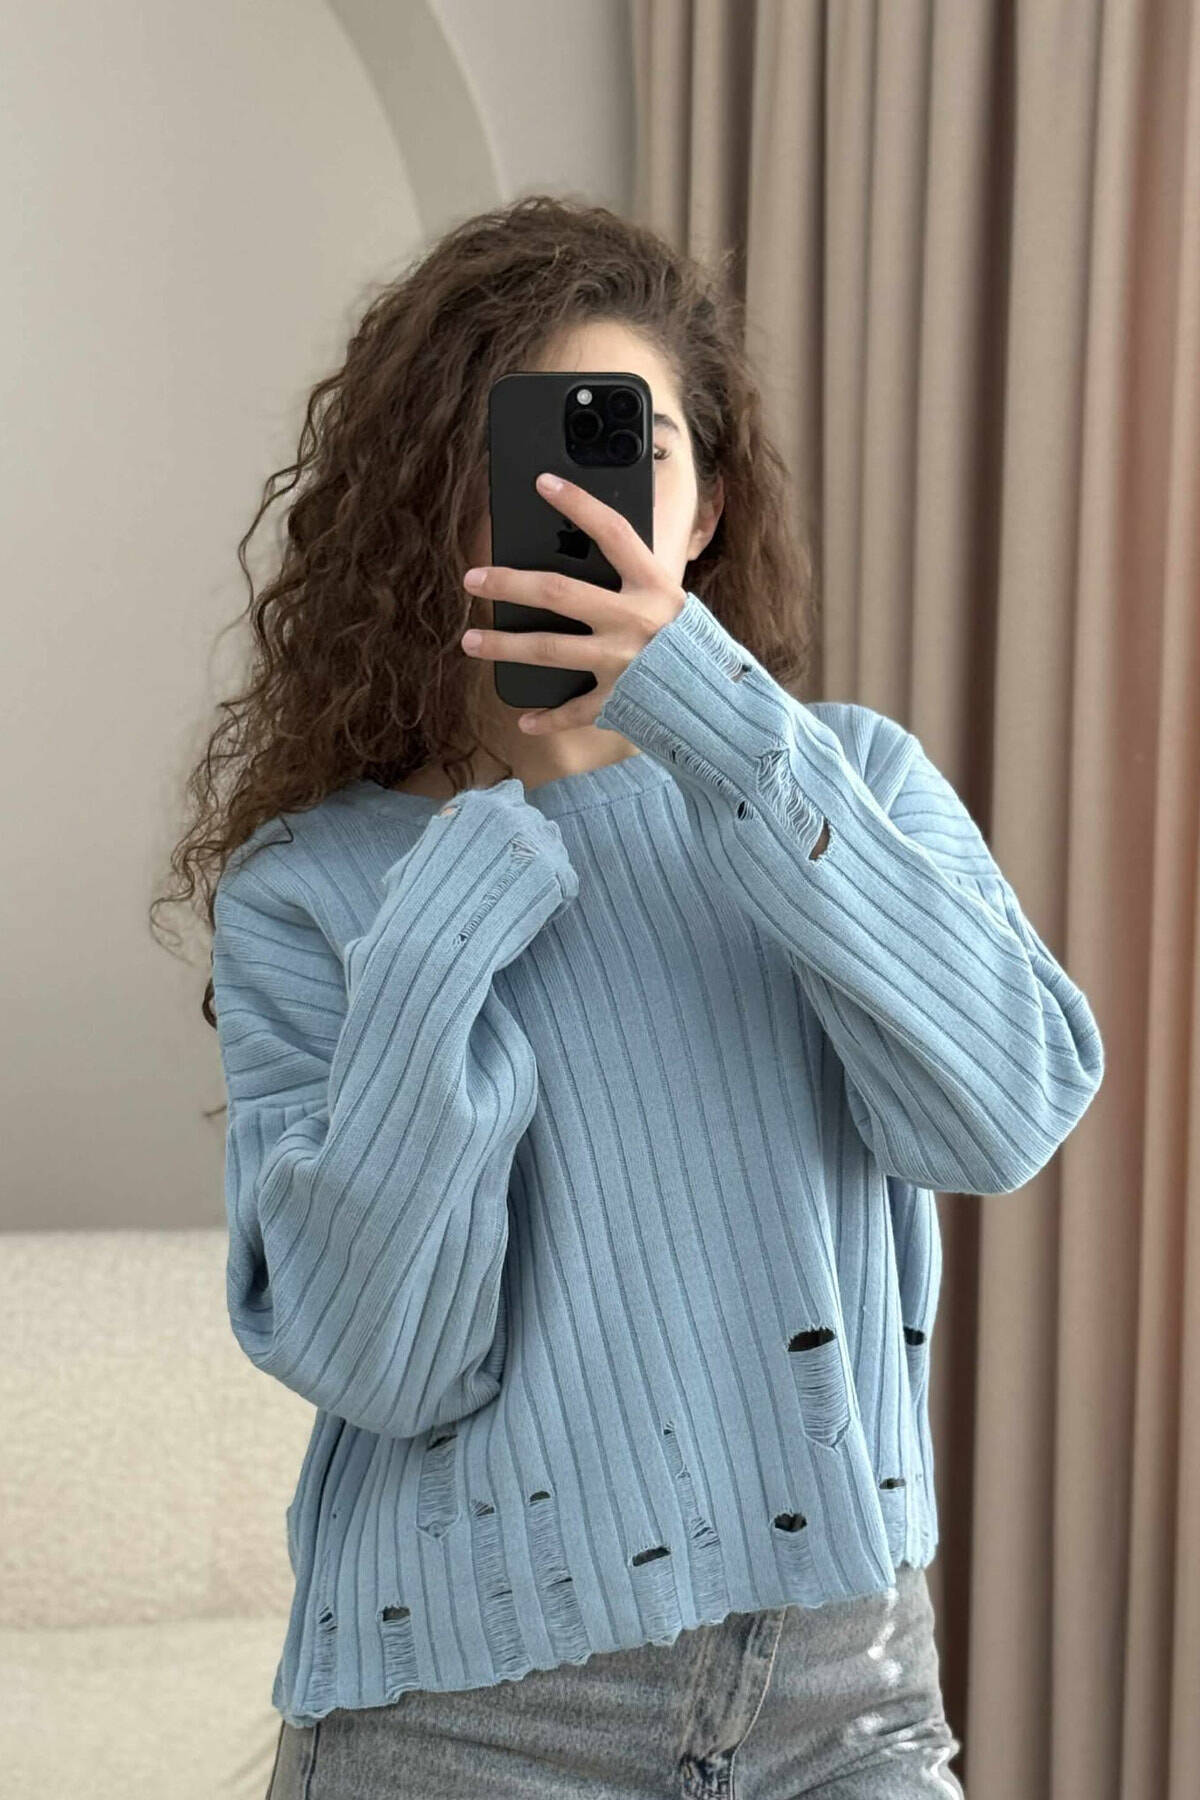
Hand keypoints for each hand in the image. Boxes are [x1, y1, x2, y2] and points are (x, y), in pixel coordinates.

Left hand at [458, 470, 686, 733]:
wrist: (725, 701)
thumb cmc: (695, 644)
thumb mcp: (672, 601)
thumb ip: (634, 583)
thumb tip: (582, 555)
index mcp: (653, 586)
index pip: (611, 532)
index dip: (578, 504)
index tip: (543, 482)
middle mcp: (634, 620)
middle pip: (558, 592)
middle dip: (509, 583)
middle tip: (473, 578)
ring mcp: (622, 662)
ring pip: (548, 649)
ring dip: (504, 645)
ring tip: (471, 640)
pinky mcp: (619, 700)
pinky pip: (575, 711)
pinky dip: (549, 719)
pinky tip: (525, 720)